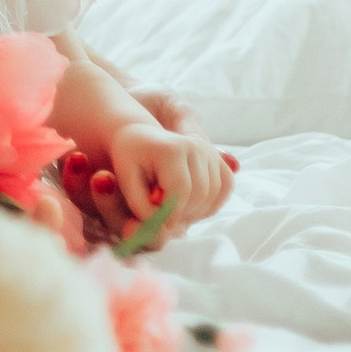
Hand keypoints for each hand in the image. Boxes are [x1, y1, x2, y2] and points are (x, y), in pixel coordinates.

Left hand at [75, 115, 236, 244]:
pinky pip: (225, 186)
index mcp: (172, 148)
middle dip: (183, 214)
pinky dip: (212, 201)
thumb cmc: (126, 152)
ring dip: (197, 210)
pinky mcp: (218, 157)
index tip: (156, 224)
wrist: (139, 126)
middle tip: (165, 221)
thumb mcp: (124, 175)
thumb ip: (139, 202)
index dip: (169, 214)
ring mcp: (210, 150)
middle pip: (200, 195)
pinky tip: (191, 206)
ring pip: (215, 194)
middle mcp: (197, 147)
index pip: (180, 191)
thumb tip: (165, 225)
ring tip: (175, 212)